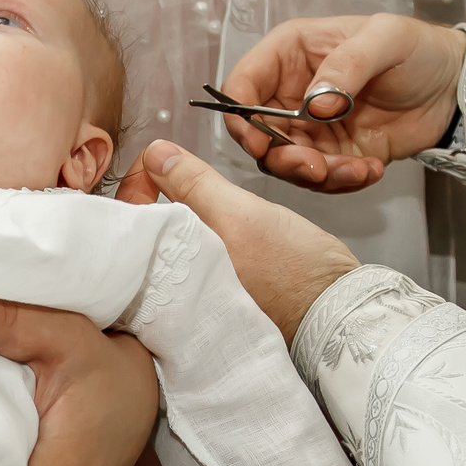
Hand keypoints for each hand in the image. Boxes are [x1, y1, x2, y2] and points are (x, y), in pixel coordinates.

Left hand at [117, 141, 359, 341]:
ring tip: (188, 192)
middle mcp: (176, 292)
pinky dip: (197, 237)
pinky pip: (194, 260)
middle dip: (151, 200)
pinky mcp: (219, 295)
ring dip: (177, 215)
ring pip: (172, 245)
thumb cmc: (294, 271)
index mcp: (171, 276)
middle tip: (166, 173)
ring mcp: (198, 295)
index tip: (155, 164)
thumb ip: (194, 184)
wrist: (336, 310)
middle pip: (146, 236)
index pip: (130, 226)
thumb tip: (156, 155)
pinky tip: (210, 225)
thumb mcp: (240, 213)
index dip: (136, 186)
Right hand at [217, 16, 465, 193]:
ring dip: (318, 174)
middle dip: (284, 158)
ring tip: (357, 168)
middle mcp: (291, 93)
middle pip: (259, 133)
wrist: (454, 86)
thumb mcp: (386, 39)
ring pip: (288, 163)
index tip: (258, 141)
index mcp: (290, 54)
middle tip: (317, 167)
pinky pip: (322, 178)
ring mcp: (311, 127)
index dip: (240, 115)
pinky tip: (372, 169)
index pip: (244, 83)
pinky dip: (344, 182)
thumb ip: (346, 65)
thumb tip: (315, 104)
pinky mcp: (335, 153)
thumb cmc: (417, 48)